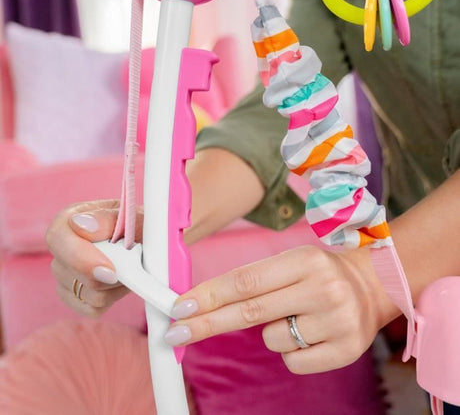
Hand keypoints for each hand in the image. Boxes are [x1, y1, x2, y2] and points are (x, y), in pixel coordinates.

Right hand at [46, 200, 142, 317]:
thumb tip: (84, 225)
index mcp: (70, 220)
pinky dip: (114, 298)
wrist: (148, 242)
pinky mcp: (77, 297)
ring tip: (131, 268)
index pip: (57, 238)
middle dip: (108, 273)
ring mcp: (66, 275)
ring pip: (87, 294)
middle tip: (133, 265)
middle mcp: (63, 248)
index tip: (110, 270)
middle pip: (71, 273)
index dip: (81, 257)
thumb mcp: (133, 216)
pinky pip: (93, 309)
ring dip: (116, 285)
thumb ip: (109, 219)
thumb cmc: (139, 225)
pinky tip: (123, 281)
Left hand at [164, 246, 398, 373]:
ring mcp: (336, 321)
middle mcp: (322, 288)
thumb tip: (206, 303)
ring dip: (271, 331)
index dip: (209, 295)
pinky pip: (292, 361)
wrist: (375, 285)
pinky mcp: (345, 350)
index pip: (246, 280)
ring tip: (298, 314)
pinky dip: (291, 350)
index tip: (180, 308)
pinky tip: (311, 332)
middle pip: (250, 312)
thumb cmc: (321, 273)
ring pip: (271, 339)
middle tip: (176, 333)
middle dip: (208, 323)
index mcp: (304, 260)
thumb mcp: (292, 262)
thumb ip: (255, 281)